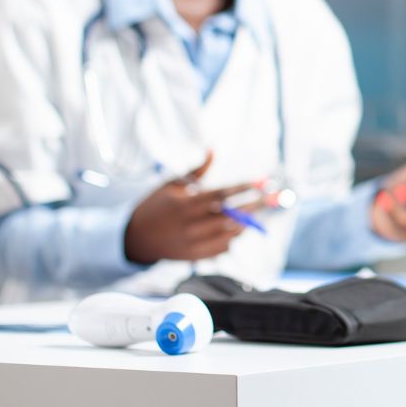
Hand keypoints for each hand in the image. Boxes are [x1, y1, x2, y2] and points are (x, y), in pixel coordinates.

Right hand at [124, 152, 256, 264]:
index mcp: (184, 204)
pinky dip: (233, 238)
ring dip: (245, 223)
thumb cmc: (156, 205)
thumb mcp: (171, 184)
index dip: (242, 188)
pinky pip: (221, 249)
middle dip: (252, 205)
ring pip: (228, 233)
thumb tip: (213, 149)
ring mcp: (192, 243)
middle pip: (229, 215)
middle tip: (270, 198)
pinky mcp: (193, 257)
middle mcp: (189, 225)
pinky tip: (238, 229)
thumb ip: (196, 171)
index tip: (260, 182)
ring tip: (254, 214)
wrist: (135, 238)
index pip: (220, 195)